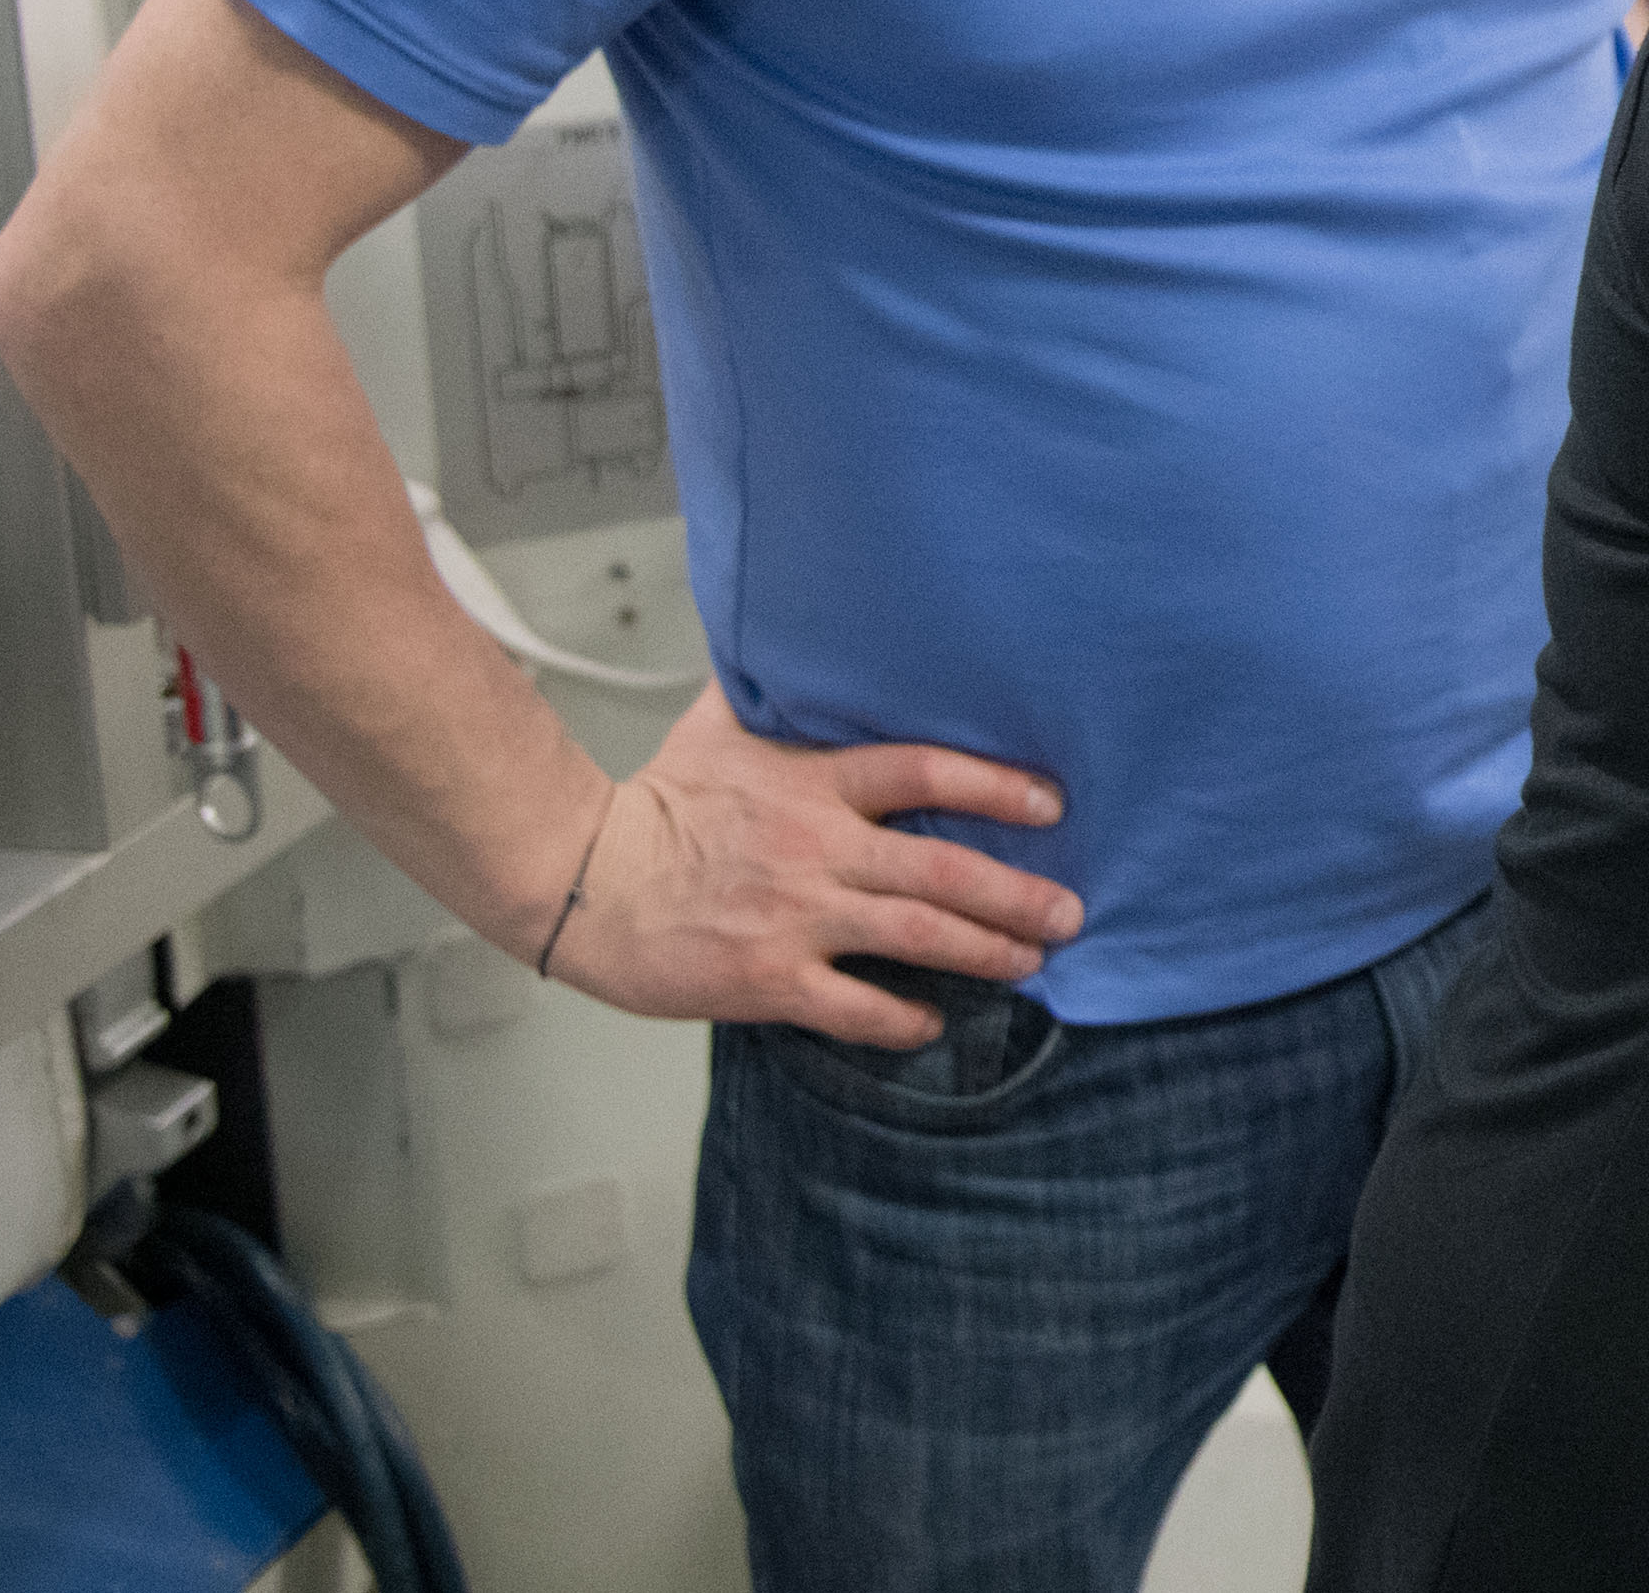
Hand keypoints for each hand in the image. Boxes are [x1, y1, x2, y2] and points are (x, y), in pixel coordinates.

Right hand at [534, 683, 1083, 1043]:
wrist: (579, 878)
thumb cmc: (651, 804)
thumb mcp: (718, 727)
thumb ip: (775, 687)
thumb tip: (797, 627)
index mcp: (813, 785)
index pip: (926, 772)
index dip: (997, 787)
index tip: (1051, 804)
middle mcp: (816, 849)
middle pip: (943, 869)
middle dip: (1018, 895)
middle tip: (1069, 912)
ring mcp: (794, 917)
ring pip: (916, 937)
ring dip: (985, 952)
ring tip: (1030, 960)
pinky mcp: (765, 980)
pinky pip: (853, 1006)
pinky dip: (901, 1018)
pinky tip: (932, 1020)